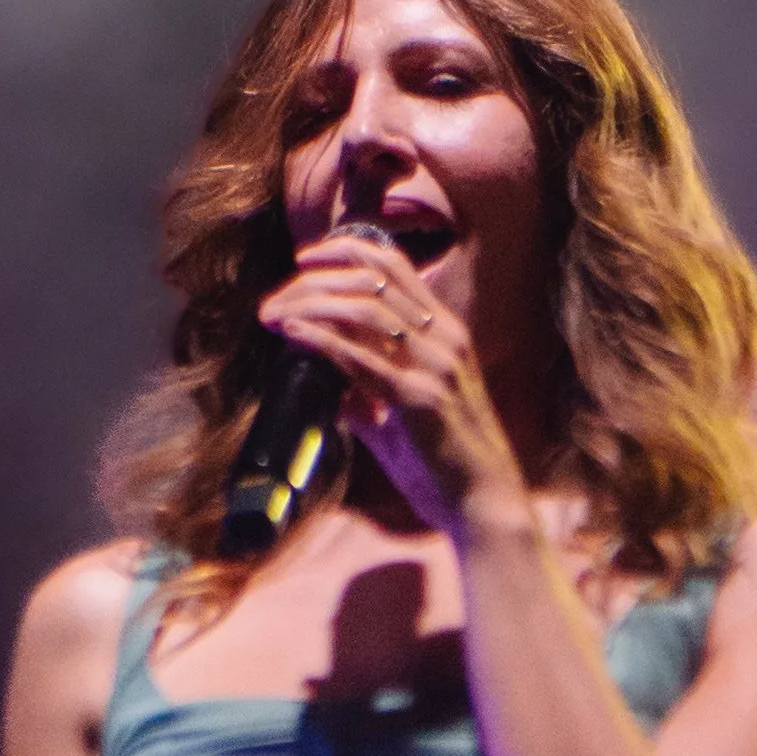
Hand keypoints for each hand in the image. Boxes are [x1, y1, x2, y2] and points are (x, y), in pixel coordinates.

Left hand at [258, 229, 530, 528]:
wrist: (483, 504)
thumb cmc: (446, 464)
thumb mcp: (406, 417)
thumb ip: (371, 398)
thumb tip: (334, 391)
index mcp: (446, 333)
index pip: (395, 269)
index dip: (347, 251)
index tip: (306, 259)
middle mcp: (445, 339)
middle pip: (373, 280)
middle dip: (315, 279)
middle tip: (274, 297)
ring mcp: (435, 366)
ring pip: (365, 309)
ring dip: (310, 304)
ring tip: (273, 314)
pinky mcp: (419, 399)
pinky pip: (362, 357)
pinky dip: (321, 338)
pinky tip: (291, 332)